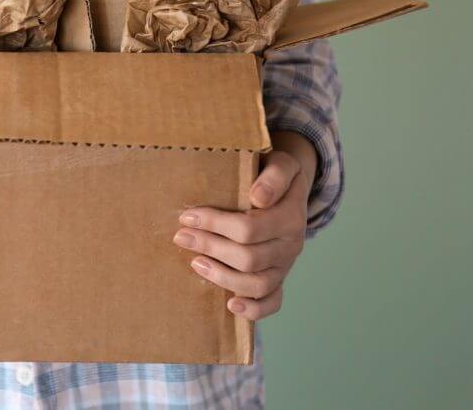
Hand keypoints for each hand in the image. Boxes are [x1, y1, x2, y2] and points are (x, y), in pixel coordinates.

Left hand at [173, 131, 316, 319]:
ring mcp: (285, 266)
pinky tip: (230, 305)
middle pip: (249, 258)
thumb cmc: (274, 175)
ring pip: (257, 284)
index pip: (249, 228)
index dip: (214, 224)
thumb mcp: (281, 163)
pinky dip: (253, 309)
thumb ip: (274, 176)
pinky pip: (273, 303)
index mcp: (291, 216)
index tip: (187, 216)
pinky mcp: (280, 279)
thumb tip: (258, 198)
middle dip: (210, 247)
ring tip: (195, 264)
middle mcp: (291, 245)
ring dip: (222, 277)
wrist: (289, 190)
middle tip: (181, 238)